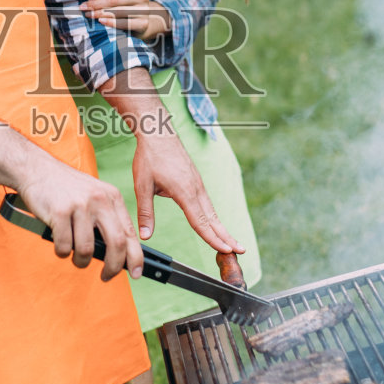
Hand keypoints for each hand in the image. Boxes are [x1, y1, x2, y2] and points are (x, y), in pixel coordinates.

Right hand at [15, 164, 142, 281]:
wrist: (37, 169)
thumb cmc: (65, 188)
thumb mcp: (94, 196)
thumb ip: (107, 219)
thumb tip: (118, 254)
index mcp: (112, 197)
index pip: (130, 232)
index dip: (135, 257)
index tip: (136, 272)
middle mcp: (99, 200)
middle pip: (117, 243)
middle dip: (113, 267)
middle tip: (106, 276)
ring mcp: (80, 205)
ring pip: (86, 249)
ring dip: (80, 261)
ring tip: (75, 257)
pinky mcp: (59, 212)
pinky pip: (64, 246)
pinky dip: (62, 252)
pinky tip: (59, 244)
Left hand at [82, 0, 170, 40]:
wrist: (144, 22)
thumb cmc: (128, 3)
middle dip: (96, 4)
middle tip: (83, 8)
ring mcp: (143, 10)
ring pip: (118, 11)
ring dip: (100, 13)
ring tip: (89, 15)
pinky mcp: (143, 23)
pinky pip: (125, 23)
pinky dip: (112, 23)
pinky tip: (101, 22)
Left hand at [130, 124, 243, 255]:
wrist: (158, 132)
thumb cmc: (149, 157)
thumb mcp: (142, 186)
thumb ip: (145, 212)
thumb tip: (144, 236)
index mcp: (184, 192)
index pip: (200, 222)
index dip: (212, 238)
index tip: (225, 250)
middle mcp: (196, 189)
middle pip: (212, 219)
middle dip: (227, 236)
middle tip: (241, 251)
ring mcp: (198, 184)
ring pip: (212, 211)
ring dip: (222, 228)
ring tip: (232, 242)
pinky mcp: (196, 180)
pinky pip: (207, 203)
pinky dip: (213, 217)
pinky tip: (215, 224)